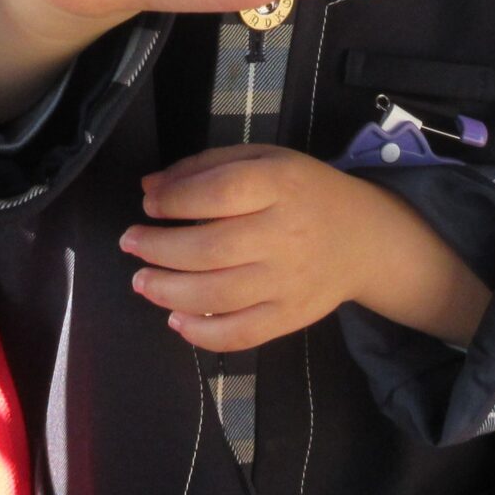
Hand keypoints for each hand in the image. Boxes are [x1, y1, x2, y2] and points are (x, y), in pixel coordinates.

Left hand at [125, 145, 488, 349]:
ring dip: (168, 291)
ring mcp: (290, 281)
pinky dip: (202, 334)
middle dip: (159, 248)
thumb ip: (205, 168)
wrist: (363, 238)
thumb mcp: (263, 160)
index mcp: (281, 185)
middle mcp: (287, 234)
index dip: (175, 200)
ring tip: (142, 282)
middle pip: (211, 248)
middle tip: (131, 243)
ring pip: (219, 295)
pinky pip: (242, 334)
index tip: (149, 204)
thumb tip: (150, 189)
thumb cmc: (302, 191)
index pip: (219, 193)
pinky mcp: (291, 316)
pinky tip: (176, 320)